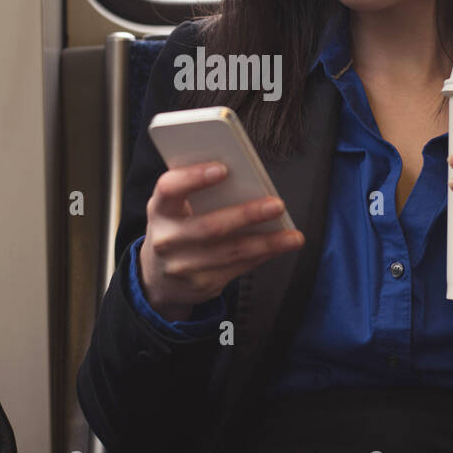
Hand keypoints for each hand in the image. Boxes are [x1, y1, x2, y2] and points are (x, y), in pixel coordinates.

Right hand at [138, 162, 303, 321]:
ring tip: (293, 235)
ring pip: (231, 252)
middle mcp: (166, 240)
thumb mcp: (175, 208)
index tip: (223, 168)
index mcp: (159, 210)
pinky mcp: (202, 284)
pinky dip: (263, 255)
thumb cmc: (176, 228)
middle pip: (210, 226)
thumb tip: (244, 178)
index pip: (170, 189)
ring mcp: (183, 266)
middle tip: (277, 204)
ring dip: (267, 242)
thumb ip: (197, 192)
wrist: (159, 277)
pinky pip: (239, 268)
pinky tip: (281, 245)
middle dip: (247, 215)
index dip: (194, 178)